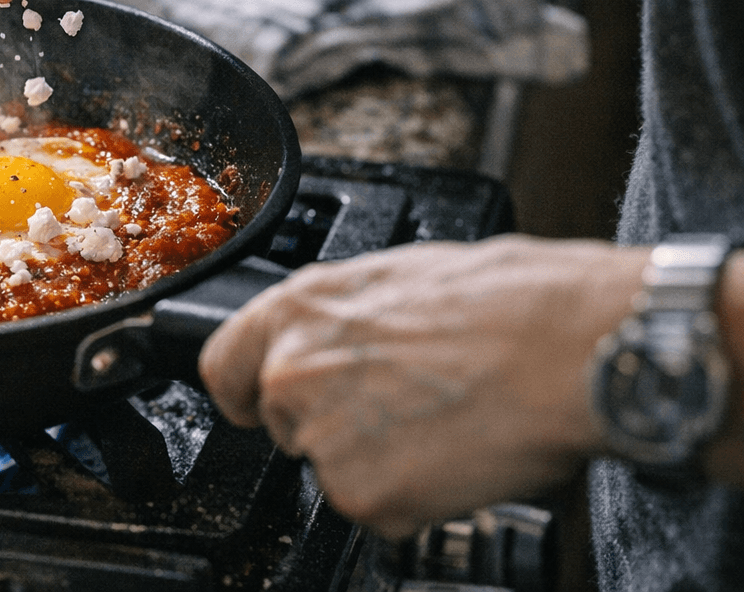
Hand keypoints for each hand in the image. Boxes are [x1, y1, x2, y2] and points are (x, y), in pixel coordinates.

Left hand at [198, 235, 645, 539]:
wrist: (568, 348)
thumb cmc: (507, 303)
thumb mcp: (398, 279)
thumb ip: (343, 320)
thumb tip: (342, 340)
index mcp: (296, 310)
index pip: (222, 366)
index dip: (248, 392)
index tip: (261, 404)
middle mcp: (292, 372)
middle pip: (286, 425)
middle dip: (336, 426)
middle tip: (405, 408)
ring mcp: (322, 438)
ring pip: (335, 470)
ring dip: (380, 463)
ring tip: (443, 424)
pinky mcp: (362, 495)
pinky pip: (379, 510)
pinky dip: (416, 498)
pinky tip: (455, 457)